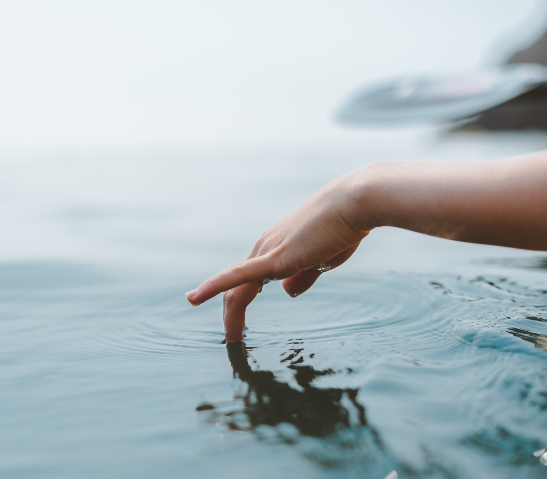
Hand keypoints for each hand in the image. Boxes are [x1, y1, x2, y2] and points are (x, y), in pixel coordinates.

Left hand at [186, 169, 370, 342]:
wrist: (353, 205)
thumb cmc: (342, 230)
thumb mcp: (322, 260)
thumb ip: (304, 276)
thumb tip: (287, 292)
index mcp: (275, 249)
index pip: (247, 280)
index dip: (239, 304)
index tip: (239, 327)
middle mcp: (265, 248)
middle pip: (236, 287)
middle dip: (232, 315)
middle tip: (232, 339)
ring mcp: (267, 251)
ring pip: (237, 289)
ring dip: (231, 316)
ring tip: (231, 340)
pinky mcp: (275, 257)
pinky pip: (238, 275)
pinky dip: (214, 286)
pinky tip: (194, 299)